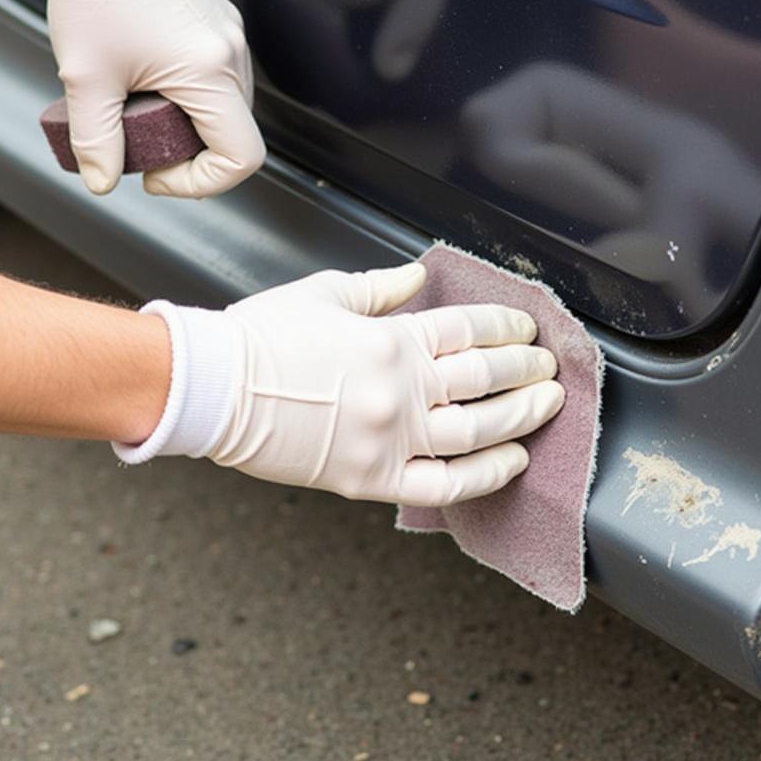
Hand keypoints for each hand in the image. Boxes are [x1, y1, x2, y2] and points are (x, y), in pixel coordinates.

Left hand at [23, 0, 264, 197]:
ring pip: (230, 107)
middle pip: (235, 135)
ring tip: (146, 110)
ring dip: (194, 124)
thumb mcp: (85, 75)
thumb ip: (94, 137)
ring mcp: (231, 36)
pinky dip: (195, 95)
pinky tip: (155, 80)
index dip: (203, 182)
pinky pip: (222, 76)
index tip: (158, 173)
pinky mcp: (221, 22)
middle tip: (143, 144)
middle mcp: (231, 55)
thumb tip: (102, 179)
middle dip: (192, 155)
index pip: (241, 157)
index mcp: (208, 72)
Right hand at [114, 262, 564, 506]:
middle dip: (526, 370)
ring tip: (547, 406)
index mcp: (390, 339)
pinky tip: (512, 460)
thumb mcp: (325, 293)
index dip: (508, 328)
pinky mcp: (372, 479)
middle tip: (549, 367)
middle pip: (484, 377)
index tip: (527, 330)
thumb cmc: (261, 337)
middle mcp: (400, 389)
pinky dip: (484, 475)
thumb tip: (418, 276)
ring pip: (477, 431)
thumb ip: (381, 288)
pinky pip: (443, 485)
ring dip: (521, 416)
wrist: (211, 389)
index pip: (469, 330)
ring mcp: (389, 438)